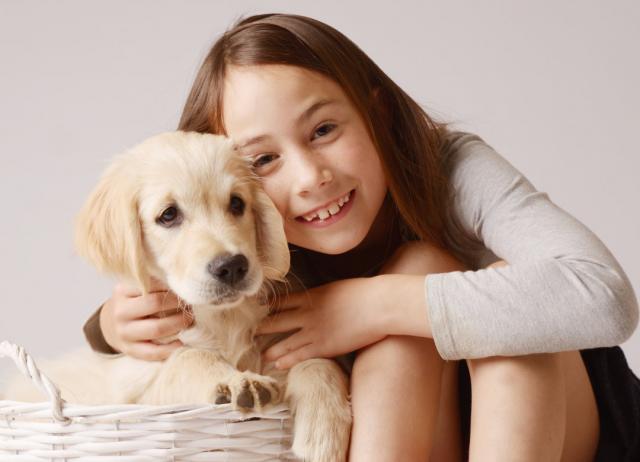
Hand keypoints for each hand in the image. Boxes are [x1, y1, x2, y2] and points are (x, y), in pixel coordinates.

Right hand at [100, 279, 192, 360]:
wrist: (110, 324)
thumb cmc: (132, 302)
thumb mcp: (136, 288)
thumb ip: (154, 283)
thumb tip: (183, 283)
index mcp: (122, 291)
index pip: (151, 284)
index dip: (171, 286)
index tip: (185, 288)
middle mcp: (121, 312)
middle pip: (155, 304)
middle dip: (177, 304)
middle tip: (190, 304)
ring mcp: (124, 332)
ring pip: (156, 329)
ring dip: (178, 324)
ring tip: (190, 320)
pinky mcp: (130, 350)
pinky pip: (153, 352)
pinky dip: (170, 348)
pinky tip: (182, 342)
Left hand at [256, 277, 389, 369]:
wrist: (378, 305)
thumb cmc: (364, 293)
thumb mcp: (337, 288)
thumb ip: (323, 295)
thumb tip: (318, 298)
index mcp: (311, 296)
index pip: (281, 302)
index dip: (267, 307)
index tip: (256, 310)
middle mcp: (307, 313)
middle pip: (276, 321)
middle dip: (261, 327)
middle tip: (247, 333)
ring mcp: (314, 331)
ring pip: (284, 342)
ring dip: (270, 349)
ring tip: (260, 354)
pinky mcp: (324, 346)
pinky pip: (300, 355)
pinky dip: (287, 359)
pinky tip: (278, 363)